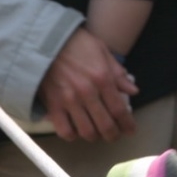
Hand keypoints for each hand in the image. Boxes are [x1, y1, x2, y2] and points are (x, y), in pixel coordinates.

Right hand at [36, 28, 137, 142]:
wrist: (44, 41)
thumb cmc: (75, 43)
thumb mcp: (102, 51)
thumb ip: (117, 73)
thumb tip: (132, 90)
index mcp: (102, 78)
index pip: (119, 109)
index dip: (127, 124)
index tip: (130, 130)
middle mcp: (88, 93)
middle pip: (105, 125)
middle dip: (113, 135)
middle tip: (114, 135)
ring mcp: (69, 101)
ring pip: (86, 131)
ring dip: (94, 136)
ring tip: (96, 134)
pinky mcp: (53, 105)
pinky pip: (64, 130)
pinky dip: (72, 135)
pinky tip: (75, 131)